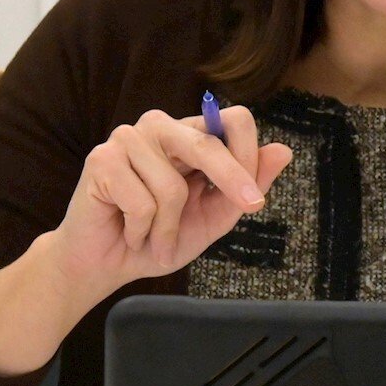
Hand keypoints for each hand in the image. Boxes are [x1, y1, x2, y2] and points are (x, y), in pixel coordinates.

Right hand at [45, 105, 292, 297]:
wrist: (106, 265)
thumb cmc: (158, 238)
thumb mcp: (213, 217)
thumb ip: (247, 185)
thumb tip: (284, 150)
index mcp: (190, 135)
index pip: (233, 121)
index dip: (249, 155)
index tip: (255, 197)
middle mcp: (160, 128)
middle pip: (207, 142)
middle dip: (231, 180)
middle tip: (249, 208)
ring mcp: (128, 139)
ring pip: (172, 186)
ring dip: (169, 228)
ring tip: (155, 238)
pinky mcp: (101, 160)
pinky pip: (141, 203)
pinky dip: (143, 231)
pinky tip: (129, 231)